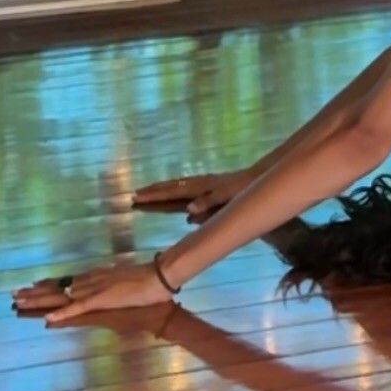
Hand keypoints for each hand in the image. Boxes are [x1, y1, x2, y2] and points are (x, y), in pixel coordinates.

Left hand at [12, 259, 174, 326]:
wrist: (161, 280)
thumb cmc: (150, 286)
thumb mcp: (128, 289)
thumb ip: (117, 290)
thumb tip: (109, 294)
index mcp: (99, 278)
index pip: (69, 282)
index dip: (50, 284)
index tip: (34, 284)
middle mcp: (93, 281)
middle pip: (59, 287)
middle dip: (37, 292)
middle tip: (16, 294)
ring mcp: (96, 290)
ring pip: (62, 296)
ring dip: (40, 300)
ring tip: (20, 303)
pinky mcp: (101, 300)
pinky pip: (77, 309)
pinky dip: (62, 313)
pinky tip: (48, 319)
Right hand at [132, 168, 251, 219]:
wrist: (256, 178)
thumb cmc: (242, 189)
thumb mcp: (226, 196)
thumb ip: (208, 203)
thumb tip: (188, 212)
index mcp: (199, 187)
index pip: (172, 192)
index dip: (154, 196)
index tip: (136, 198)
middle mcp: (198, 184)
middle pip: (171, 187)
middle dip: (153, 192)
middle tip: (134, 195)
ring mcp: (203, 184)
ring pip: (178, 187)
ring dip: (162, 190)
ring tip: (148, 194)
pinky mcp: (209, 187)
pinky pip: (187, 190)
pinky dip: (177, 192)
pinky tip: (178, 201)